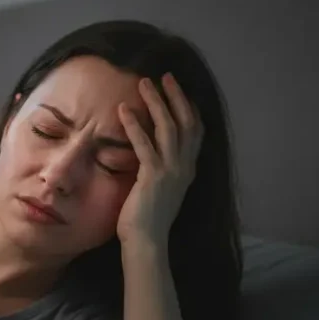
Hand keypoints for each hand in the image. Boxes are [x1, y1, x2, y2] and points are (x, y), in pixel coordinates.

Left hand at [116, 73, 202, 247]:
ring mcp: (172, 171)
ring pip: (168, 127)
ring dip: (155, 102)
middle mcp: (185, 167)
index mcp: (188, 169)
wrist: (147, 242)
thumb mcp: (161, 188)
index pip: (195, 131)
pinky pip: (144, 144)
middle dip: (175, 96)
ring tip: (143, 83)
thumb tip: (151, 155)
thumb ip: (161, 170)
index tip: (179, 90)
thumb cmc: (147, 219)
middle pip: (186, 122)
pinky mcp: (153, 176)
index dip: (189, 108)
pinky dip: (134, 124)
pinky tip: (123, 110)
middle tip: (164, 76)